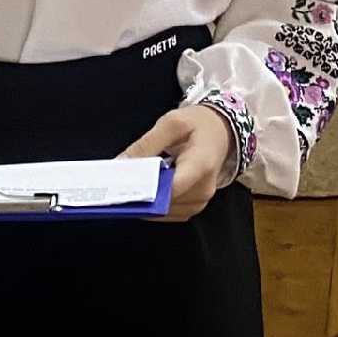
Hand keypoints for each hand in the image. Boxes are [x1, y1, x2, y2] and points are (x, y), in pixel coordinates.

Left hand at [121, 105, 231, 222]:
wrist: (220, 131)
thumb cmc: (197, 124)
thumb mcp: (171, 123)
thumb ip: (146, 144)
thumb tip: (120, 164)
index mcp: (200, 165)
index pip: (171, 188)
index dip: (145, 190)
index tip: (122, 186)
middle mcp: (203, 189)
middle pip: (166, 202)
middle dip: (141, 196)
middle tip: (117, 186)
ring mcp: (201, 201)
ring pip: (165, 211)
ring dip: (146, 202)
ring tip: (128, 187)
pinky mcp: (194, 206)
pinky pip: (170, 213)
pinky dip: (155, 206)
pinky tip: (144, 191)